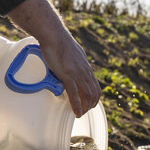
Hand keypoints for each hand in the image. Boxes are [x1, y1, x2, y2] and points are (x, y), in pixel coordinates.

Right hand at [6, 0, 99, 116]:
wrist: (54, 35)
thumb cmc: (59, 42)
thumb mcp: (72, 53)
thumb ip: (73, 62)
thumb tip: (70, 67)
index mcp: (85, 67)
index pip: (95, 86)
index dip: (94, 97)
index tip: (88, 104)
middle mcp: (84, 71)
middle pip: (94, 93)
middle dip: (91, 105)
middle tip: (84, 111)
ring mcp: (77, 73)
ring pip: (87, 95)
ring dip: (85, 107)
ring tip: (80, 114)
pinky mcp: (67, 75)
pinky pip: (75, 94)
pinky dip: (77, 105)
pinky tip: (76, 113)